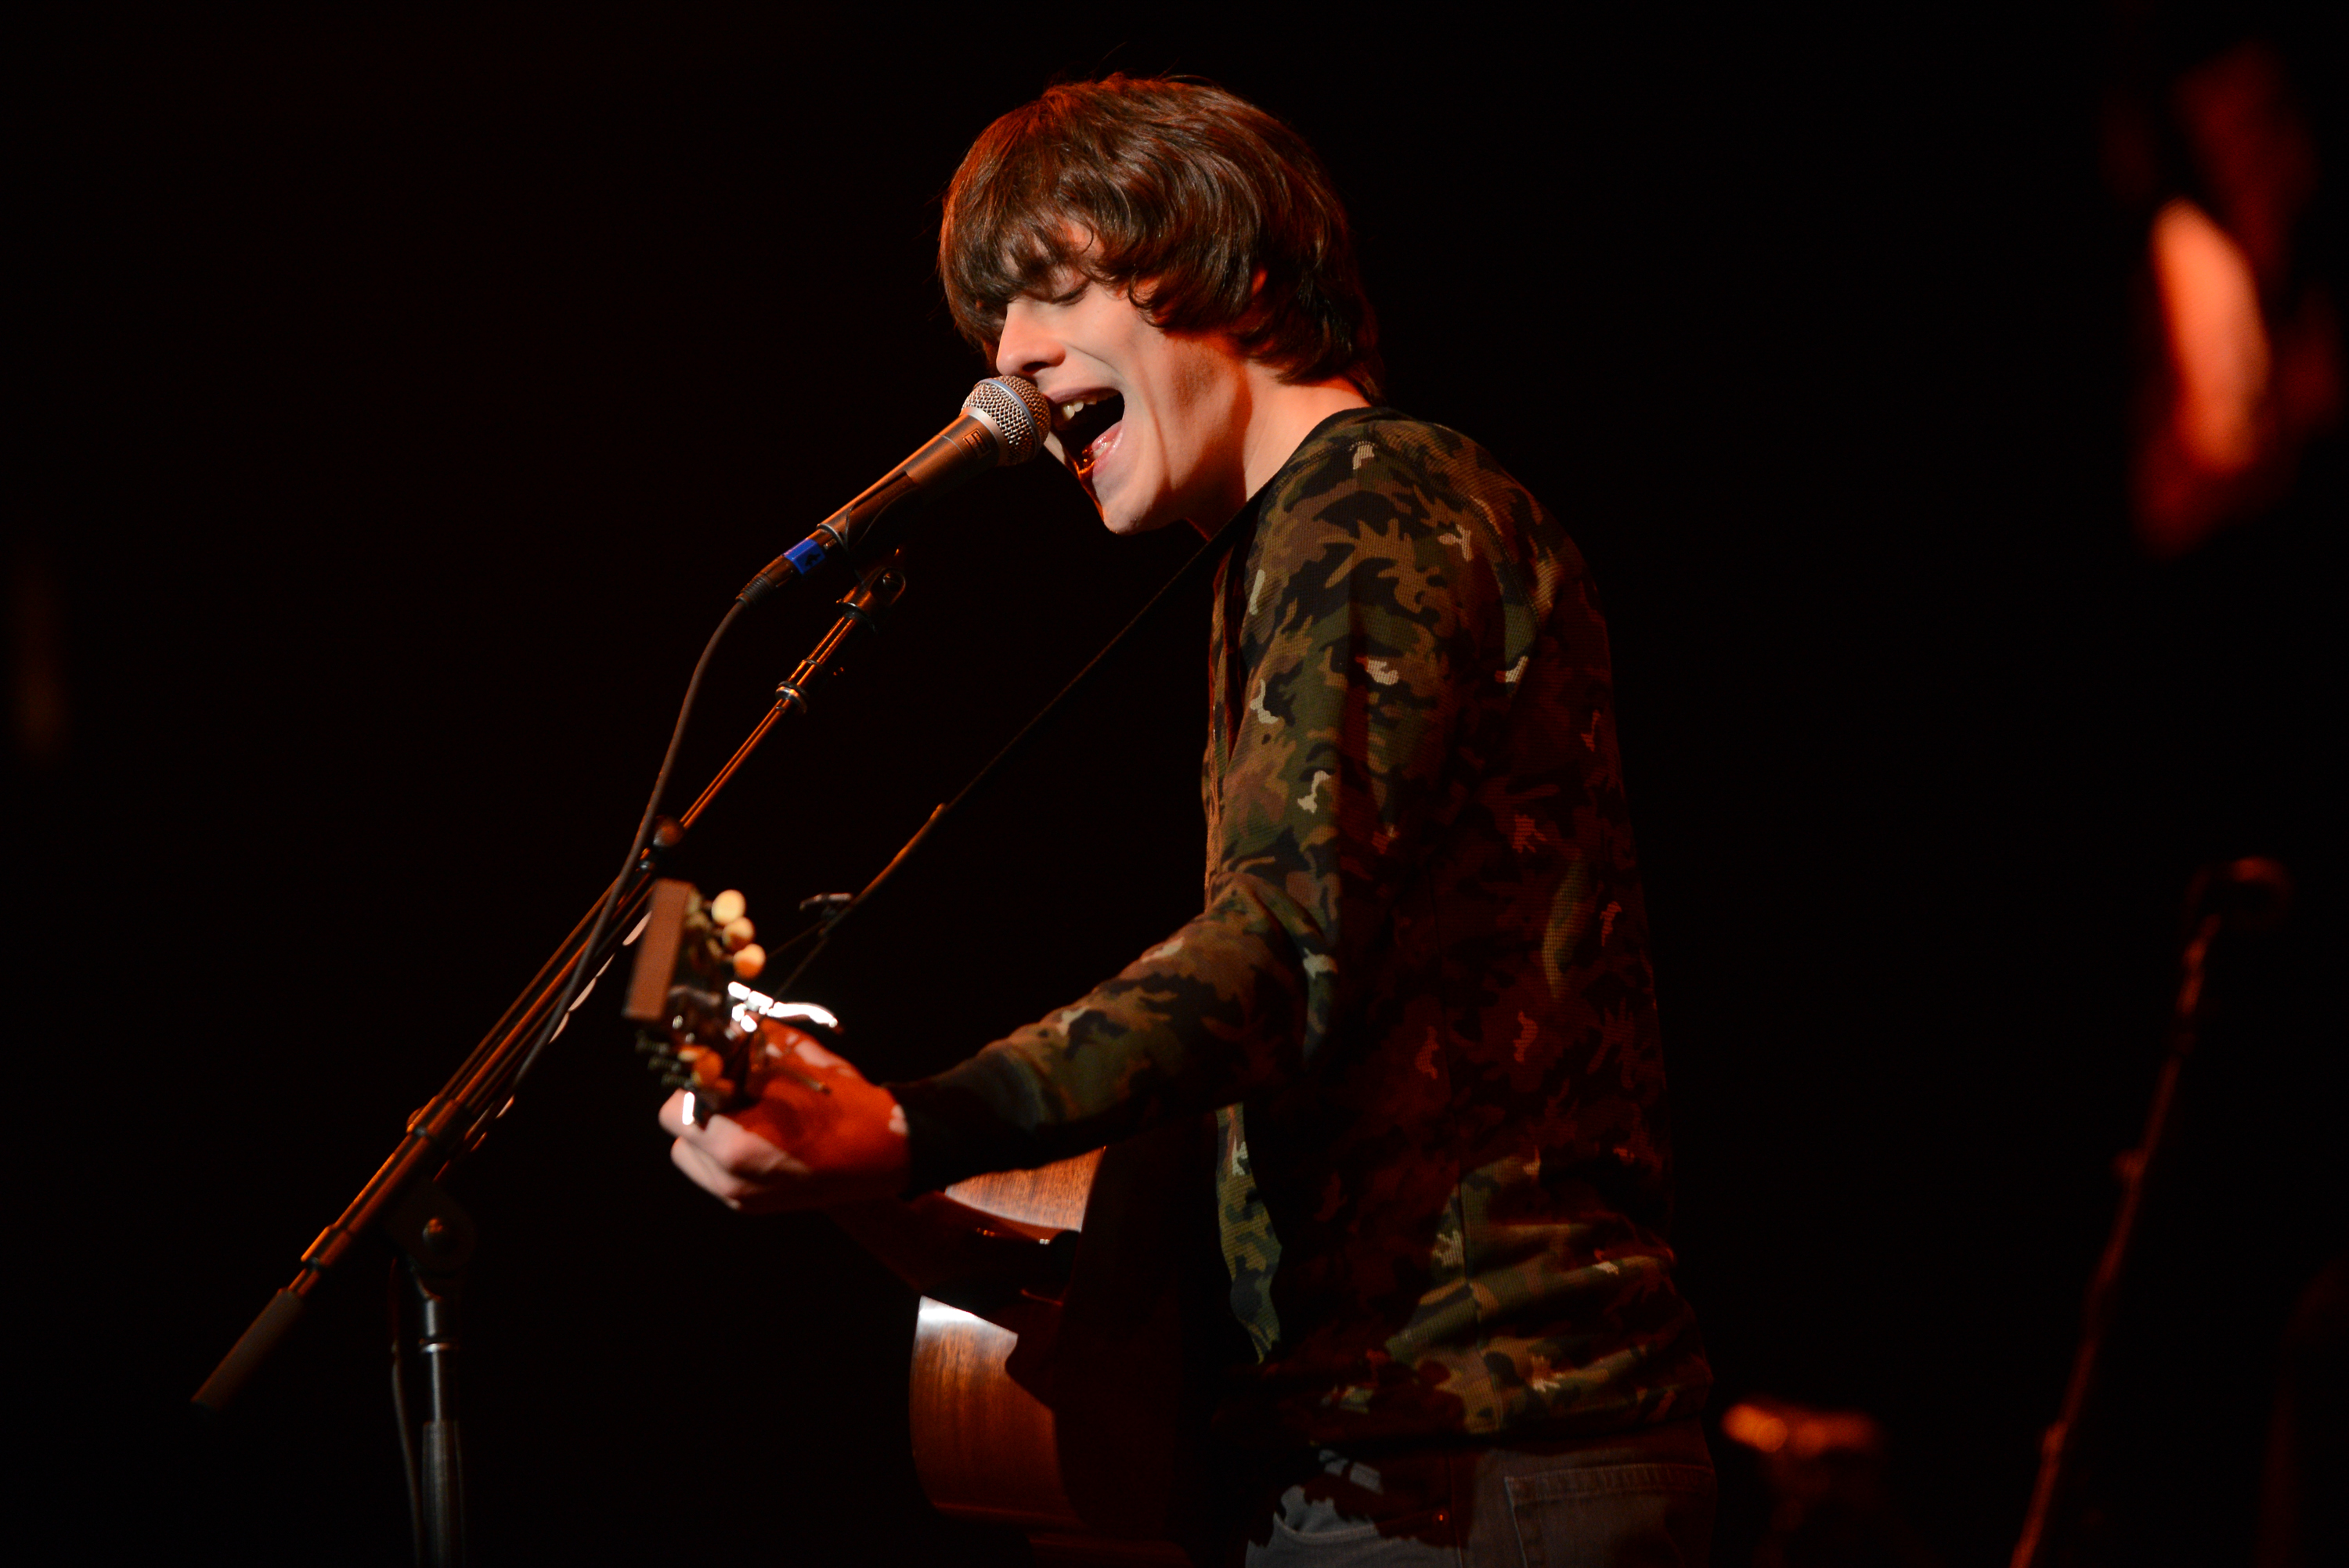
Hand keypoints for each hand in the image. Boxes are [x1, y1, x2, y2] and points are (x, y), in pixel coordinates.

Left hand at [660, 1023, 909, 1210]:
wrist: (885, 1150)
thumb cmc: (842, 1102)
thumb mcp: (792, 1059)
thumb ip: (743, 1043)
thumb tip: (716, 1029)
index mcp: (733, 1145)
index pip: (676, 1108)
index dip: (696, 1080)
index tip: (716, 1068)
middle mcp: (728, 1180)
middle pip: (678, 1133)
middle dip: (698, 1106)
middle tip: (733, 1089)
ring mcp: (739, 1198)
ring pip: (692, 1156)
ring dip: (707, 1132)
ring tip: (748, 1115)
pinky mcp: (750, 1207)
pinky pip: (714, 1173)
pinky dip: (724, 1152)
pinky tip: (760, 1135)